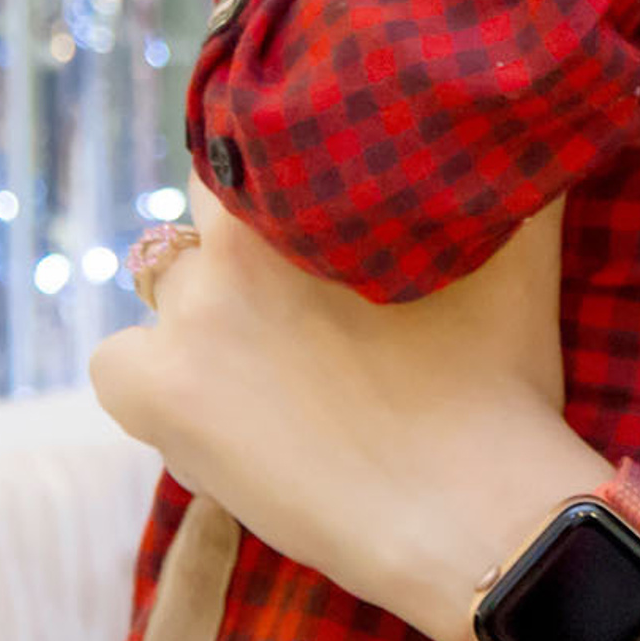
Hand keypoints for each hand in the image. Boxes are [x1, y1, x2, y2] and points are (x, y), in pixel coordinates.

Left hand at [90, 178, 604, 640]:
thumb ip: (503, 174)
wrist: (474, 515)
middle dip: (245, 221)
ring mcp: (195, 312)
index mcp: (322, 184)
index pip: (266, 134)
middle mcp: (244, 232)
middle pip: (209, 192)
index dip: (292, 162)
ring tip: (261, 349)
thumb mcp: (524, 250)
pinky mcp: (161, 393)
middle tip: (297, 280)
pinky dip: (150, 377)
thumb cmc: (505, 384)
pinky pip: (116, 362)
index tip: (319, 196)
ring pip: (162, 273)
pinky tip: (208, 403)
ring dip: (200, 299)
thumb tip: (511, 126)